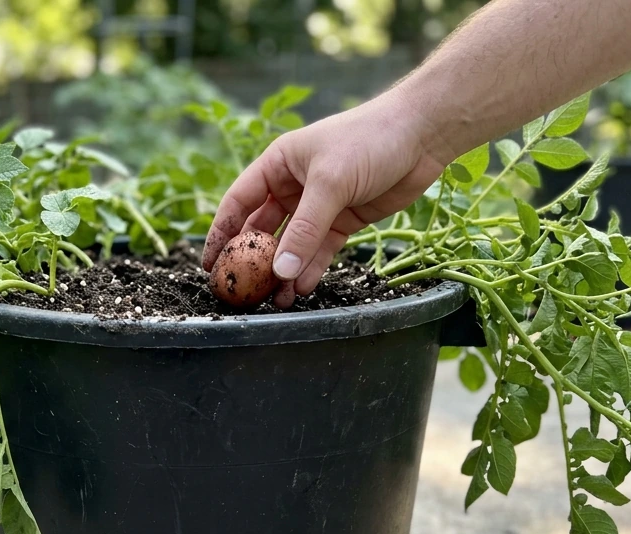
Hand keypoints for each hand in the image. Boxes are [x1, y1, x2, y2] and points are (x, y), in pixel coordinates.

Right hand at [202, 91, 451, 302]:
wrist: (422, 135)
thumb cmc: (370, 140)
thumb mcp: (331, 183)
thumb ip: (305, 230)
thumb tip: (280, 272)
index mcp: (278, 165)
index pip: (238, 203)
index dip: (220, 233)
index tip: (209, 264)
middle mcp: (293, 186)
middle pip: (262, 229)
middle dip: (252, 261)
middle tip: (241, 291)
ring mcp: (318, 206)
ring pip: (291, 245)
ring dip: (282, 271)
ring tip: (273, 300)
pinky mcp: (342, 221)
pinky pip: (318, 250)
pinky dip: (309, 270)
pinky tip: (300, 289)